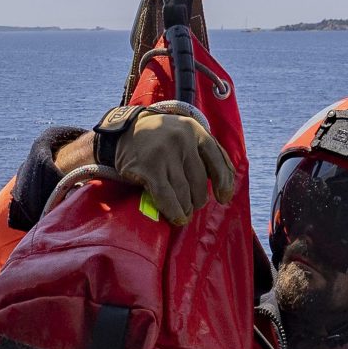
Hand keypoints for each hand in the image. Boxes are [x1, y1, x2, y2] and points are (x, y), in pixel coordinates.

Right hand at [55, 113, 235, 225]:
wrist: (123, 131)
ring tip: (183, 214)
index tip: (223, 198)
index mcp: (195, 130)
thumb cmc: (160, 138)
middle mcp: (182, 140)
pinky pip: (166, 197)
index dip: (224, 183)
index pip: (218, 160)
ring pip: (184, 192)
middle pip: (199, 181)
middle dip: (197, 199)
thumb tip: (224, 186)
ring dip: (185, 208)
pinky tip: (176, 218)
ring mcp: (164, 153)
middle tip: (192, 206)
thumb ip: (203, 152)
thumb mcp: (184, 134)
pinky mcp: (148, 168)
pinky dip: (173, 211)